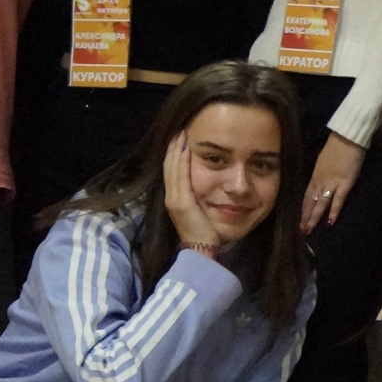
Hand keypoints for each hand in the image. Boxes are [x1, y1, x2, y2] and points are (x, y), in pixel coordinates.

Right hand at [162, 133, 219, 249]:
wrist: (202, 251)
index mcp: (175, 199)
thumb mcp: (202, 211)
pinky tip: (186, 149)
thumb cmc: (206, 232)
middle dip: (173, 148)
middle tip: (180, 131)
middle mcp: (171, 198)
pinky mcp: (180, 203)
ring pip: (172, 168)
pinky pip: (179, 177)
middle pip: (169, 166)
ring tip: (181, 134)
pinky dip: (181, 161)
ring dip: (176, 150)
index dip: (174, 155)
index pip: (172, 171)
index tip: (180, 139)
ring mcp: (173, 200)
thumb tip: (213, 187)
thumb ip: (201, 198)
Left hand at [303, 134, 364, 233]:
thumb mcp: (324, 161)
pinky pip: (337, 200)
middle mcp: (320, 181)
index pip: (307, 196)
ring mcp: (332, 183)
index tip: (301, 220)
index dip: (304, 209)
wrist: (347, 138)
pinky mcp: (345, 184)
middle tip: (303, 231)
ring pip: (320, 203)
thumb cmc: (337, 147)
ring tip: (310, 229)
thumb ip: (322, 173)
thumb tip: (321, 182)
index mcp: (315, 176)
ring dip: (315, 217)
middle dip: (306, 216)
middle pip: (311, 202)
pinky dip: (333, 211)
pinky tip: (329, 222)